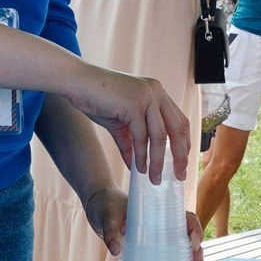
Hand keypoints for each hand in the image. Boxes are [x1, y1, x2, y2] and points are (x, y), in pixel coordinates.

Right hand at [71, 65, 190, 181]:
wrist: (77, 82)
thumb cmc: (97, 98)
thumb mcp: (120, 122)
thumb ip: (131, 141)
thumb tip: (136, 164)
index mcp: (157, 93)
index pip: (180, 120)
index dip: (184, 143)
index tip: (182, 162)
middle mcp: (156, 92)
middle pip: (177, 129)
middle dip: (180, 155)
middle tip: (179, 175)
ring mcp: (146, 97)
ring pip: (160, 136)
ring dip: (158, 161)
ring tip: (155, 178)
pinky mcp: (133, 104)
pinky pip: (141, 136)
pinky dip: (141, 155)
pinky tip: (139, 168)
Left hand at [80, 193, 203, 260]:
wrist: (98, 207)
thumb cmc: (107, 206)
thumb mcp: (109, 218)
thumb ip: (112, 233)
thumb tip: (116, 251)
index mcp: (158, 211)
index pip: (184, 217)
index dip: (194, 229)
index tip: (192, 244)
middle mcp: (161, 223)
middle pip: (187, 234)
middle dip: (196, 249)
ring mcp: (157, 234)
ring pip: (180, 245)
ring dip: (190, 259)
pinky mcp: (149, 245)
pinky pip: (167, 254)